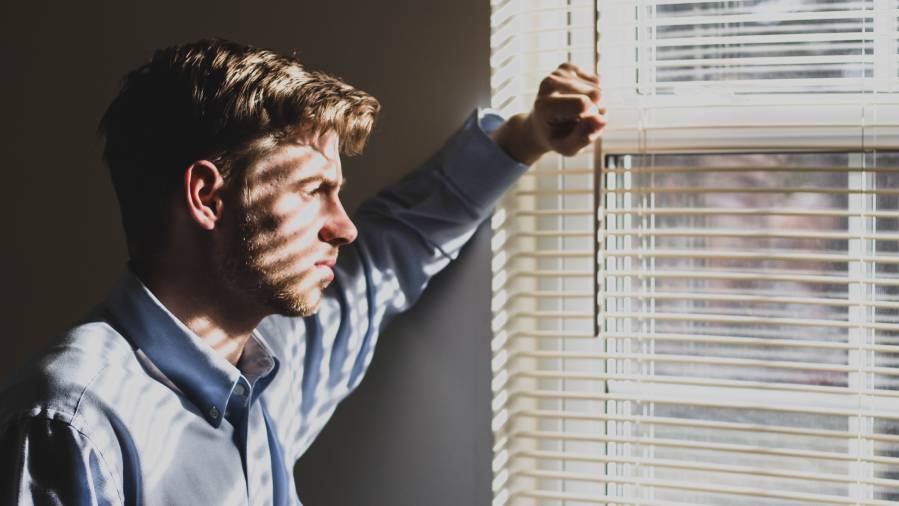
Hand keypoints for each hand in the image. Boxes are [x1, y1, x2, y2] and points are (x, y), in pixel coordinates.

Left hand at [490, 63, 605, 164]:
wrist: (541, 125)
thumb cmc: (555, 137)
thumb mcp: (567, 148)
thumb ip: (583, 138)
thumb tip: (601, 119)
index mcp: (544, 105)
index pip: (583, 103)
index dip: (593, 117)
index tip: (584, 126)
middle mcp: (548, 84)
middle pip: (595, 94)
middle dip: (597, 110)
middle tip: (581, 121)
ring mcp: (557, 73)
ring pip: (598, 87)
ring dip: (595, 104)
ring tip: (579, 113)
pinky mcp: (566, 68)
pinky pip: (596, 80)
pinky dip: (593, 94)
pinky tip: (579, 100)